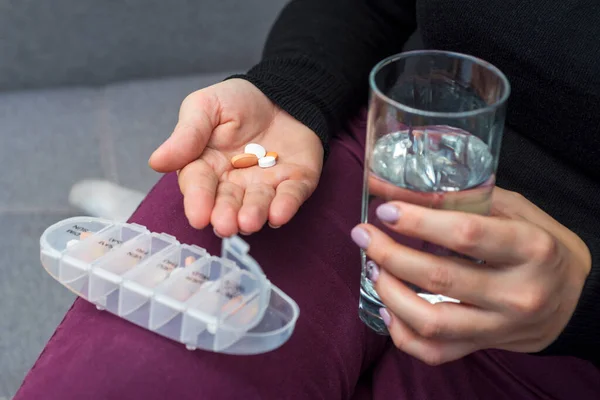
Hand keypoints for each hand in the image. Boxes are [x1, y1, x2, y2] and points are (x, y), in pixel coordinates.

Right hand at [149, 79, 323, 235]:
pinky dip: (286, 206)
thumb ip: (187, 135)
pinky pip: (291, 196)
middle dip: (226, 215)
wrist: (279, 91)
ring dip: (254, 215)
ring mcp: (266, 184)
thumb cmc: (236, 101)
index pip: (200, 187)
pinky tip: (279, 215)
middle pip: (228, 203)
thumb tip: (156, 162)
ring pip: (259, 205)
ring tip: (249, 222)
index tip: (198, 217)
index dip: (199, 202)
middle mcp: (235, 183)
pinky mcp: (295, 181)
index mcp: (207, 167)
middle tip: (226, 225)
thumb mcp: (205, 108)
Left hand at [351, 188, 590, 364]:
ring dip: (388, 292)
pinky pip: (434, 352)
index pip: (465, 234)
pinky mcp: (486, 347)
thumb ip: (455, 197)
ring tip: (373, 267)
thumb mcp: (510, 209)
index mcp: (531, 248)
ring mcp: (501, 326)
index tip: (385, 210)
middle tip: (363, 234)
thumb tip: (389, 186)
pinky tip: (387, 306)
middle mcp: (519, 292)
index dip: (418, 221)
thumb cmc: (538, 242)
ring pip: (430, 321)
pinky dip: (401, 333)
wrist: (574, 294)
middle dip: (389, 253)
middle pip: (438, 277)